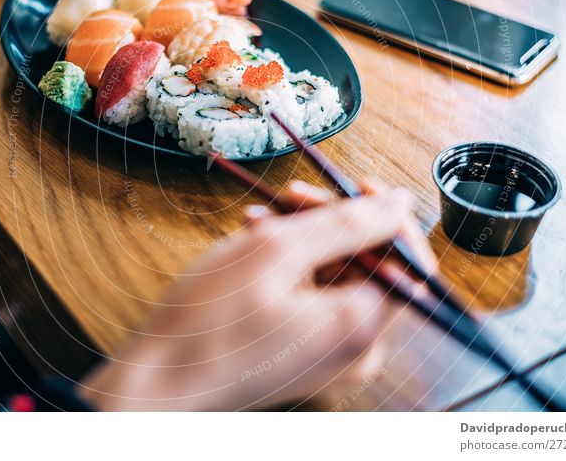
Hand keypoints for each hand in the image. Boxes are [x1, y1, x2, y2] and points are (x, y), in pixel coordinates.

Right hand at [80, 180, 436, 410]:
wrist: (160, 382)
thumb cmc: (210, 320)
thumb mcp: (276, 250)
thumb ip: (347, 223)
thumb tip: (400, 204)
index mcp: (359, 325)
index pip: (404, 258)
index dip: (385, 215)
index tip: (355, 183)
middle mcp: (357, 348)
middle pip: (370, 265)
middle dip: (333, 223)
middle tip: (289, 194)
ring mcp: (332, 356)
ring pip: (338, 277)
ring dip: (305, 240)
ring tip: (258, 219)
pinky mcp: (307, 355)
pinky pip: (316, 300)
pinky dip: (293, 269)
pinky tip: (256, 246)